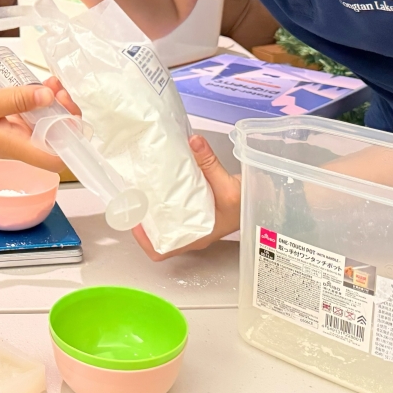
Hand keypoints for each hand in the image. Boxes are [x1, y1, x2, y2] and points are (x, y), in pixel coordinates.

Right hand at [0, 84, 63, 170]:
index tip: (69, 112)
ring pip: (42, 123)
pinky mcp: (2, 121)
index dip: (71, 139)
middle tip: (60, 90)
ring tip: (52, 82)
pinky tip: (37, 84)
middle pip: (54, 138)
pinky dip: (36, 100)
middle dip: (65, 114)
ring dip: (52, 104)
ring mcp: (9, 132)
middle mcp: (17, 143)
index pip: (56, 158)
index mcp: (15, 146)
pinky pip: (27, 114)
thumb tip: (48, 97)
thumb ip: (16, 100)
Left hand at [40, 81, 239, 260]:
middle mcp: (189, 234)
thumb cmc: (245, 203)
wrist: (260, 200)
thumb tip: (194, 141)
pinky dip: (162, 200)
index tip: (133, 220)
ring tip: (139, 189)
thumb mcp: (229, 185)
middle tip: (132, 198)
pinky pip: (171, 210)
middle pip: (156, 235)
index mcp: (196, 237)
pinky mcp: (193, 212)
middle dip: (142, 219)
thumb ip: (209, 162)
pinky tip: (156, 183)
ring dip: (150, 209)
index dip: (142, 240)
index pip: (161, 251)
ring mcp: (190, 224)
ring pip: (162, 223)